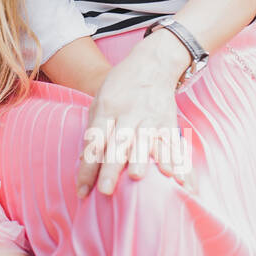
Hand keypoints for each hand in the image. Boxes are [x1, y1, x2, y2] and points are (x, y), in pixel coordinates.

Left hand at [74, 34, 193, 198]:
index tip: (82, 191)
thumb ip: (94, 131)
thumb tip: (84, 162)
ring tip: (135, 178)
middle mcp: (128, 114)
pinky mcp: (168, 122)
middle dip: (111, 168)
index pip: (94, 141)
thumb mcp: (99, 101)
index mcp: (107, 109)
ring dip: (140, 160)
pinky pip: (171, 144)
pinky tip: (173, 175)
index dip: (87, 167)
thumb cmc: (120, 86)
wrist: (152, 64)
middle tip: (105, 191)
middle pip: (117, 144)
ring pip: (144, 142)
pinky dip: (173, 160)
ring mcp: (150, 118)